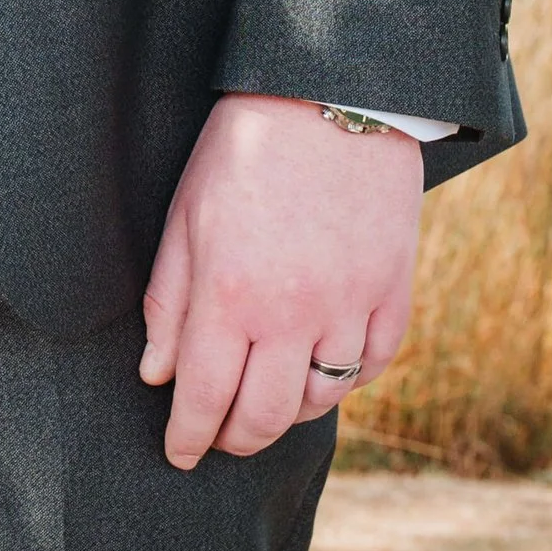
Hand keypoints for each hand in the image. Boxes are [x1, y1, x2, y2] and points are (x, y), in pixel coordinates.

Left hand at [139, 94, 420, 469]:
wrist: (331, 95)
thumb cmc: (244, 151)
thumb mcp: (185, 217)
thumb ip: (169, 302)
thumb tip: (157, 375)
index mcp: (230, 294)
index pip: (205, 398)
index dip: (189, 437)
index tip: (179, 455)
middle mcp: (294, 313)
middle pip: (265, 416)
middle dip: (236, 439)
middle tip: (219, 439)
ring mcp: (351, 306)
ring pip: (321, 399)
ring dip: (288, 413)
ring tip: (265, 405)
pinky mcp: (394, 291)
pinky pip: (372, 365)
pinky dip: (344, 381)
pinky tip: (319, 373)